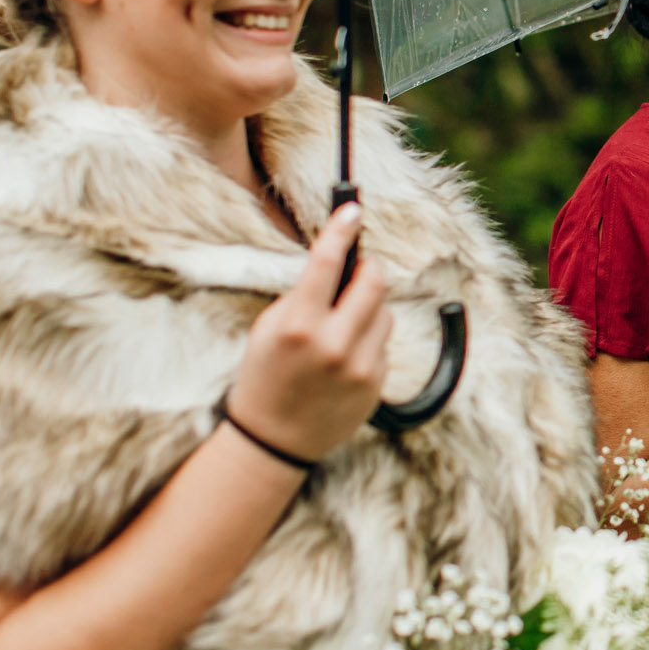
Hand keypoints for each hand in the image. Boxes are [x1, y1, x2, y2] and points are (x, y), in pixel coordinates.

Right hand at [224, 204, 392, 463]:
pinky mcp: (375, 384)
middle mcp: (333, 345)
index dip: (341, 230)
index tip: (352, 210)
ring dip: (368, 308)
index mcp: (298, 326)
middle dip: (368, 268)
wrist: (274, 439)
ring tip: (340, 326)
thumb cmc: (265, 376)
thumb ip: (302, 296)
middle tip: (358, 267)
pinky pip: (383, 343)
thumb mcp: (269, 329)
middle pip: (374, 281)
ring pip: (383, 312)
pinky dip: (368, 340)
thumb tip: (338, 261)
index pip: (327, 263)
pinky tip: (343, 358)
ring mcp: (359, 367)